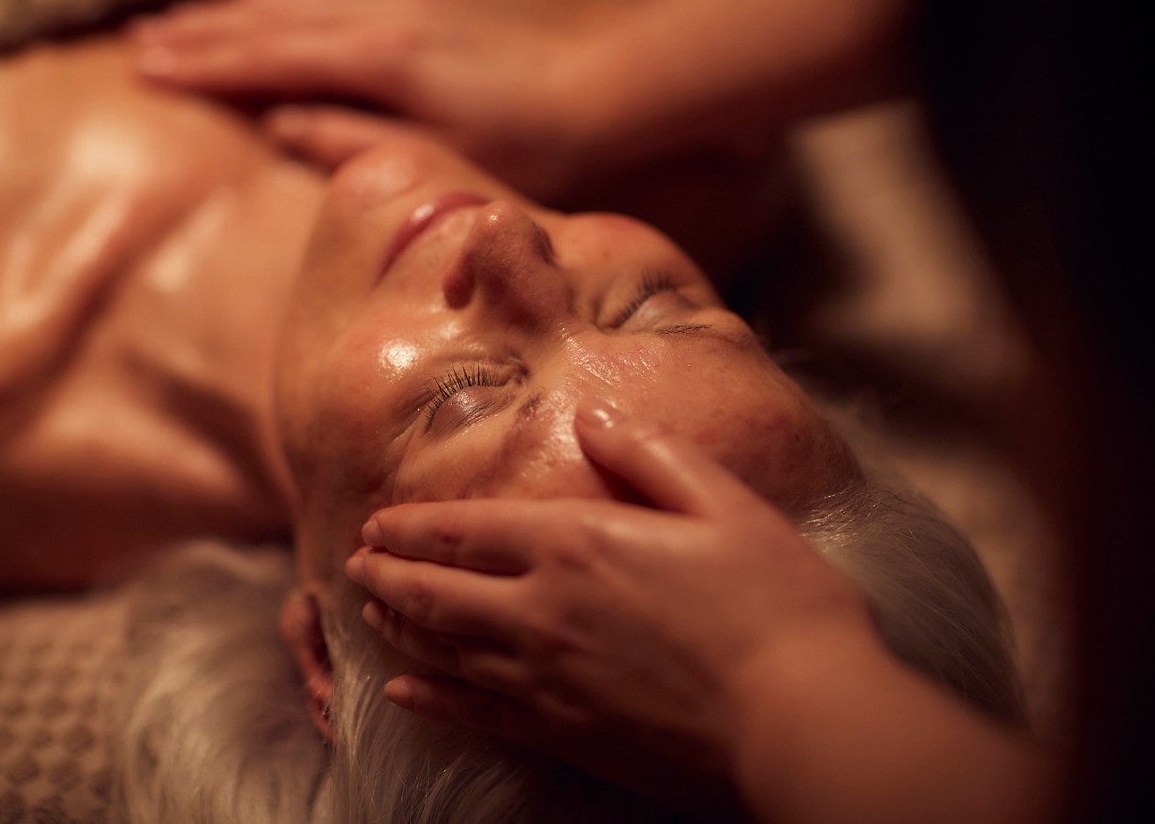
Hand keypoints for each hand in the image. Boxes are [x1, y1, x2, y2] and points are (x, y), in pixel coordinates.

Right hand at [130, 0, 599, 197]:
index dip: (204, 65)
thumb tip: (278, 127)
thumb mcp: (438, 158)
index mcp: (375, 60)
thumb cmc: (525, 144)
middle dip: (201, 34)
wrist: (597, 93)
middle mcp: (377, 18)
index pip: (268, 57)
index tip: (146, 72)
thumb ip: (354, 141)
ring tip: (181, 19)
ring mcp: (398, 3)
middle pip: (269, 20)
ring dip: (233, 10)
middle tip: (139, 47)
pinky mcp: (419, 5)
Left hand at [344, 400, 875, 805]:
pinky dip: (429, 698)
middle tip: (353, 566)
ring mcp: (545, 680)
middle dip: (387, 576)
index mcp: (577, 544)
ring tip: (367, 615)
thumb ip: (650, 457)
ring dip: (398, 629)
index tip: (376, 523)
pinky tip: (402, 692)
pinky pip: (473, 714)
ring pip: (443, 651)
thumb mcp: (724, 503)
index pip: (467, 530)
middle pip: (437, 592)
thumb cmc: (777, 604)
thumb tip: (593, 418)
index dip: (413, 527)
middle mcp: (542, 610)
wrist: (802, 719)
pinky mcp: (562, 735)